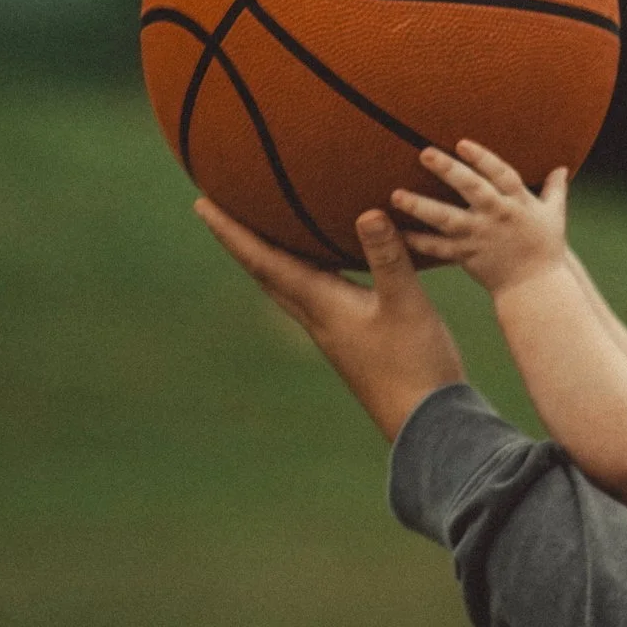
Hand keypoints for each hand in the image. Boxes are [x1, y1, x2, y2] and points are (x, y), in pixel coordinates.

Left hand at [195, 198, 465, 440]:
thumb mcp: (405, 303)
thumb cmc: (413, 364)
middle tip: (218, 210)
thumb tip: (368, 211)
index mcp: (319, 306)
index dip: (231, 232)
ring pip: (286, 284)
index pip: (263, 262)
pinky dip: (303, 268)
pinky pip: (312, 292)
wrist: (425, 421)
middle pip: (264, 273)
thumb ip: (387, 257)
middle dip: (240, 240)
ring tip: (260, 228)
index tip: (201, 205)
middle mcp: (316, 317)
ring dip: (267, 254)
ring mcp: (331, 329)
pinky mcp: (349, 336)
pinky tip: (322, 262)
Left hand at [391, 139, 569, 297]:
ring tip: (397, 196)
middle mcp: (497, 215)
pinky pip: (440, 249)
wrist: (537, 287)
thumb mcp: (555, 215)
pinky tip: (398, 233)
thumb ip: (555, 190)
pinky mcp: (467, 256)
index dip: (482, 158)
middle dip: (448, 170)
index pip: (500, 173)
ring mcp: (480, 236)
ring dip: (421, 206)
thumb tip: (562, 168)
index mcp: (517, 202)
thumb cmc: (546, 249)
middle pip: (471, 189)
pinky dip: (419, 242)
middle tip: (424, 153)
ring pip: (447, 219)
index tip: (462, 143)